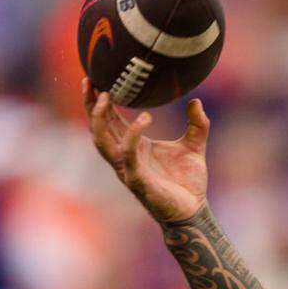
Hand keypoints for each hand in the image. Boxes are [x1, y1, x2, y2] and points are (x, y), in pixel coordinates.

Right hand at [83, 77, 209, 223]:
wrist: (194, 211)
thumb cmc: (188, 182)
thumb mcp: (195, 146)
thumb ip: (197, 125)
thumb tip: (196, 101)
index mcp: (134, 146)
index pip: (109, 120)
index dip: (100, 101)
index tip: (97, 77)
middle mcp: (125, 156)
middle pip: (97, 127)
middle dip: (90, 105)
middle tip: (91, 80)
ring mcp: (128, 169)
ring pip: (102, 141)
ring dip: (100, 118)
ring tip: (106, 96)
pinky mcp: (137, 180)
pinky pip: (128, 154)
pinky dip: (133, 135)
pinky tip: (144, 118)